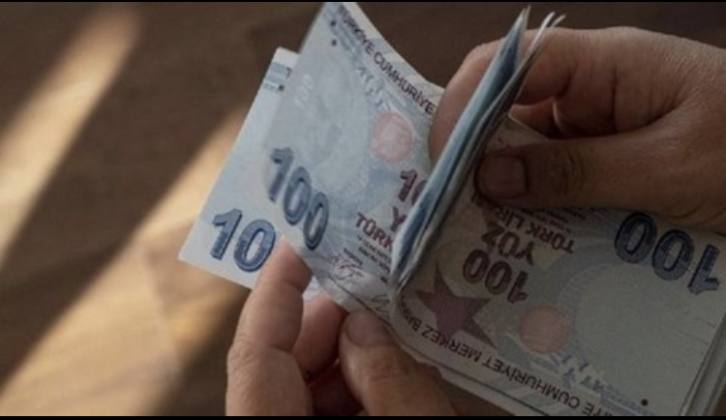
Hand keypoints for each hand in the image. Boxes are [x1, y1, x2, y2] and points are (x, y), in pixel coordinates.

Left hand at [226, 241, 455, 415]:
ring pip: (305, 390)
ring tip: (405, 340)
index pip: (255, 350)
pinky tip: (401, 387)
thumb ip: (390, 381)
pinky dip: (359, 395)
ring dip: (354, 362)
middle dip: (333, 325)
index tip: (304, 240)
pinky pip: (321, 414)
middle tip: (380, 295)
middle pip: (282, 364)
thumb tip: (364, 323)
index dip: (276, 287)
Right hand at [430, 27, 725, 232]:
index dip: (463, 105)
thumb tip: (486, 177)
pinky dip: (531, 209)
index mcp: (607, 64)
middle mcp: (591, 89)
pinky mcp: (605, 162)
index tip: (440, 165)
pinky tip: (517, 243)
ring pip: (524, 151)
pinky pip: (552, 179)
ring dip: (500, 192)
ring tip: (471, 239)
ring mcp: (597, 127)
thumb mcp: (670, 167)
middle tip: (445, 215)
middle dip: (471, 159)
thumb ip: (577, 171)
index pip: (511, 64)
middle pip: (506, 110)